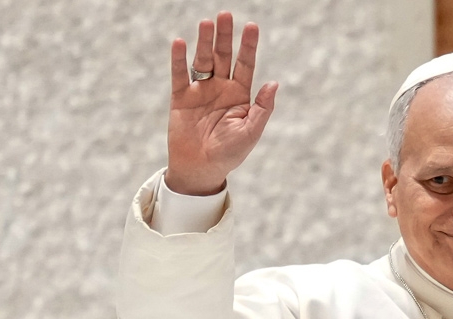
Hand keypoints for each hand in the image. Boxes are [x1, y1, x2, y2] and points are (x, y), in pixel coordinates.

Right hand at [166, 11, 277, 195]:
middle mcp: (220, 88)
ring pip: (203, 61)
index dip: (248, 46)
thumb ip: (262, 108)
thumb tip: (274, 83)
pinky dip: (178, 59)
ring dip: (204, 42)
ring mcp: (200, 91)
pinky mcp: (181, 98)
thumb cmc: (229, 154)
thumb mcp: (251, 132)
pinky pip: (179, 75)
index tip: (252, 26)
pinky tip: (179, 43)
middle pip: (223, 56)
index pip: (245, 64)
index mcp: (240, 95)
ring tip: (207, 23)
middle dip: (225, 36)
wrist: (201, 169)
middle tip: (226, 14)